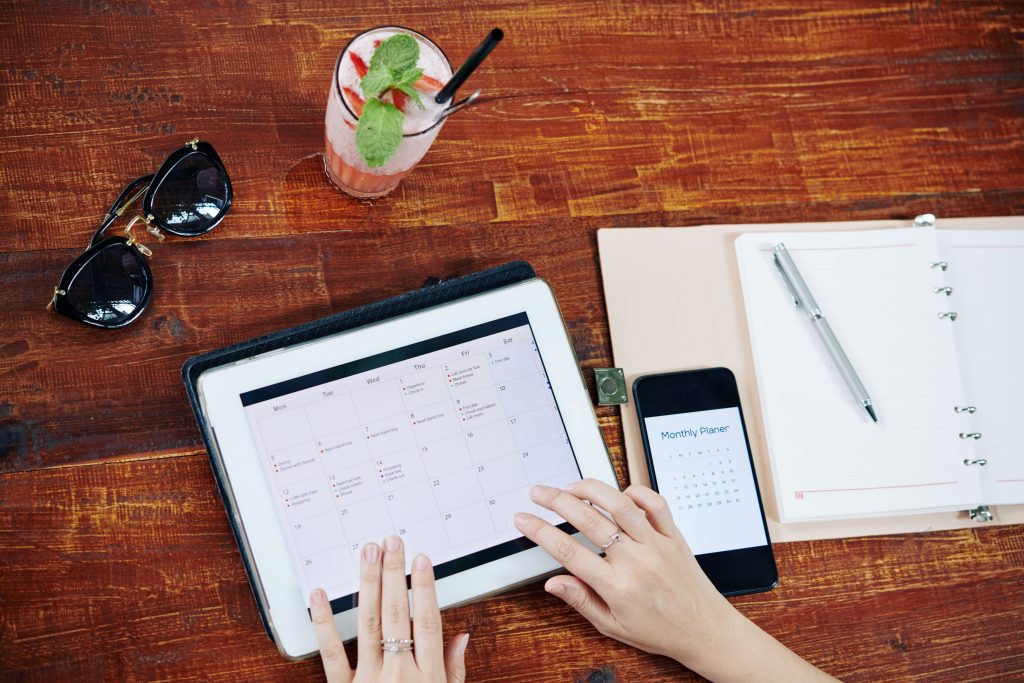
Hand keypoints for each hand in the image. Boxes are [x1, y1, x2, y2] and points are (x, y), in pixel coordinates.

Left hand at [310, 536, 469, 682]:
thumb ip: (454, 670)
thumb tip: (461, 636)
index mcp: (428, 678)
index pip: (426, 621)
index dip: (424, 587)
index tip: (421, 559)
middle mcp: (398, 676)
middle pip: (397, 615)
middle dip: (394, 575)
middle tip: (391, 542)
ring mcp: (369, 682)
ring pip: (369, 626)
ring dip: (368, 587)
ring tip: (367, 555)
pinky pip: (332, 656)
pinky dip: (324, 624)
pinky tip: (320, 597)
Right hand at [515, 480, 834, 681]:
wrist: (704, 630)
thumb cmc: (660, 630)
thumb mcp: (613, 626)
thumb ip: (581, 600)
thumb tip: (553, 582)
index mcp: (618, 586)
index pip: (568, 551)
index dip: (540, 532)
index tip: (524, 520)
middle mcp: (636, 561)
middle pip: (589, 520)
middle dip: (557, 501)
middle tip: (539, 493)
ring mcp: (656, 544)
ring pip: (620, 504)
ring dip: (591, 489)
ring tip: (570, 486)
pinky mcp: (673, 535)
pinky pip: (655, 503)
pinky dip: (635, 491)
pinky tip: (618, 493)